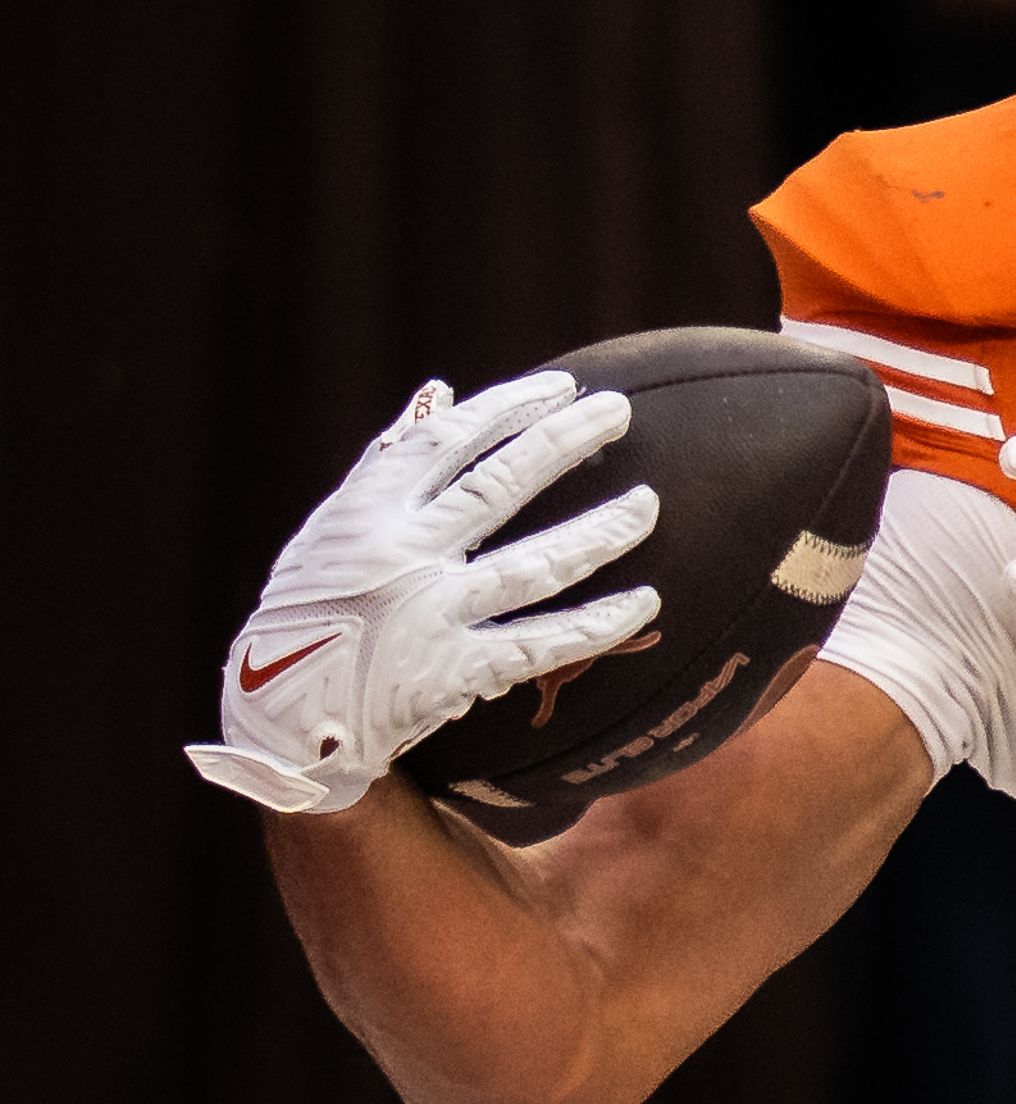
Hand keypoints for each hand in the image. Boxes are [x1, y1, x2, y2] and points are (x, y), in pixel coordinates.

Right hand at [185, 374, 662, 814]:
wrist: (279, 717)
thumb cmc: (311, 606)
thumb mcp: (331, 528)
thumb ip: (387, 462)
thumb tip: (439, 392)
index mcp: (365, 514)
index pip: (446, 442)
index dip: (508, 407)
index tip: (564, 386)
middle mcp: (400, 558)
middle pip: (498, 488)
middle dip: (564, 442)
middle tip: (619, 412)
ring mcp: (429, 616)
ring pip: (533, 566)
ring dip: (599, 533)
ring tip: (648, 505)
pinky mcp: (452, 674)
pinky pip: (539, 645)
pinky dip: (595, 625)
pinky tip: (644, 603)